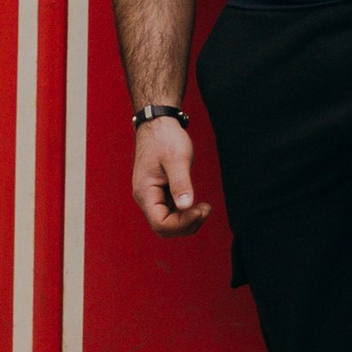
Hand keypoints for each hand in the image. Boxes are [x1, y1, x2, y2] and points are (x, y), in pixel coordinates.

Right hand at [132, 117, 208, 236]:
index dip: (182, 223)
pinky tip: (197, 204)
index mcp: (145, 192)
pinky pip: (171, 213)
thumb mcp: (176, 158)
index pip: (161, 224)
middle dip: (186, 225)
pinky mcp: (160, 193)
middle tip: (205, 209)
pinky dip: (185, 214)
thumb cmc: (165, 137)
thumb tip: (185, 206)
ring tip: (204, 207)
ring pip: (168, 222)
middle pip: (164, 228)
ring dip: (187, 221)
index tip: (200, 208)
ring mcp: (152, 196)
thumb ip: (180, 183)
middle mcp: (146, 198)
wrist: (158, 123)